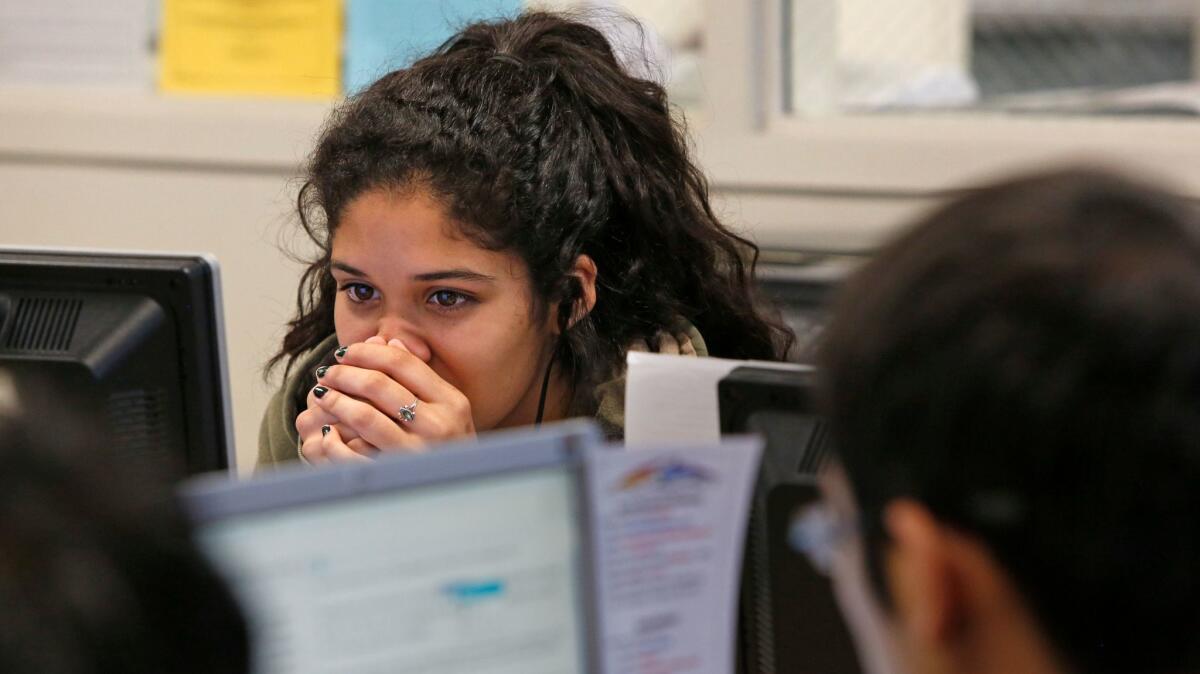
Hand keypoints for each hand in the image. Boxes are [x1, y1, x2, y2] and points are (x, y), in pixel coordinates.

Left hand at [300, 337, 475, 462]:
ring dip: (336, 401)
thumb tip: (389, 341)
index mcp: (451, 402)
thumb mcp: (447, 408)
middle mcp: (438, 426)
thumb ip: (419, 376)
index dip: (367, 352)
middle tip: (327, 372)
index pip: (402, 363)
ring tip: (322, 395)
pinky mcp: (397, 477)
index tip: (345, 353)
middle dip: (345, 374)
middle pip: (379, 385)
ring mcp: (417, 454)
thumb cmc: (450, 446)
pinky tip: (328, 433)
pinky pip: (355, 456)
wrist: (464, 492)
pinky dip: (335, 443)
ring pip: (365, 416)